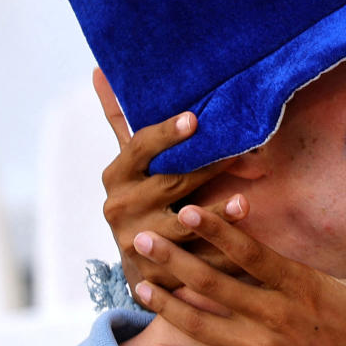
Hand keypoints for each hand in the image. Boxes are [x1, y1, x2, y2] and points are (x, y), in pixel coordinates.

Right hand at [93, 68, 246, 291]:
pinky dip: (220, 258)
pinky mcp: (153, 277)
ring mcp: (134, 244)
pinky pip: (193, 266)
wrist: (136, 260)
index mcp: (117, 175)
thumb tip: (99, 68)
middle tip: (241, 153)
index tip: (195, 119)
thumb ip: (122, 118)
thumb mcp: (133, 160)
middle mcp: (120, 208)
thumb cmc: (145, 193)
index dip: (168, 134)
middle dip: (207, 170)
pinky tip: (246, 251)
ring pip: (182, 229)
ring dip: (216, 218)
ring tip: (245, 203)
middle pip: (170, 184)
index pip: (141, 147)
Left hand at [132, 204, 345, 345]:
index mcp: (303, 290)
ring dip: (168, 304)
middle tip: (140, 240)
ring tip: (138, 285)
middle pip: (214, 284)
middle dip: (174, 260)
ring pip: (202, 324)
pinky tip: (155, 345)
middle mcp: (275, 318)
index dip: (218, 231)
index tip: (188, 212)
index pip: (253, 254)